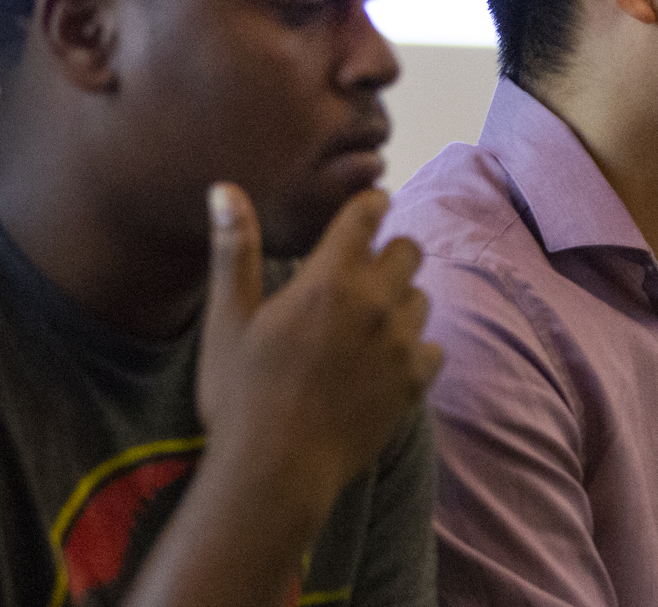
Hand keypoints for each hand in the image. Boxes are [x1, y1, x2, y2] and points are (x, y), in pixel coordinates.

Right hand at [197, 183, 443, 503]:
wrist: (276, 469)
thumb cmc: (241, 393)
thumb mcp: (228, 318)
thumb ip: (236, 249)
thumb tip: (224, 188)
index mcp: (329, 277)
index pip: (369, 214)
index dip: (369, 206)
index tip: (367, 210)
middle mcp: (376, 301)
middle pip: (409, 250)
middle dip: (389, 254)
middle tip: (361, 275)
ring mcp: (401, 343)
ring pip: (421, 298)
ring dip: (400, 303)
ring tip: (365, 325)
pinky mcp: (416, 382)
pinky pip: (432, 348)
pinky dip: (413, 350)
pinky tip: (382, 364)